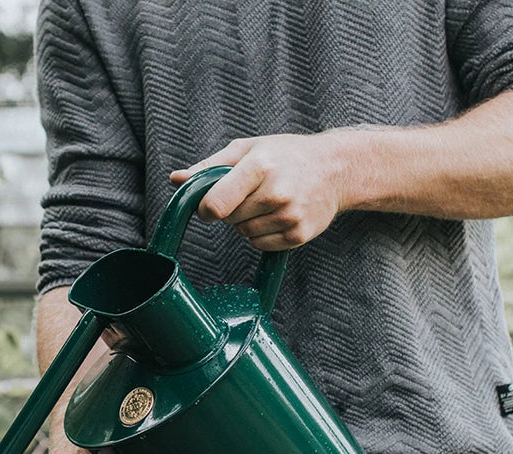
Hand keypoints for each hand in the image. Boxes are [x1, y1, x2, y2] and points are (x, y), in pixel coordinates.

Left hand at [171, 133, 350, 250]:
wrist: (336, 168)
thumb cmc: (286, 155)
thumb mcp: (247, 149)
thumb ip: (209, 166)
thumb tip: (176, 179)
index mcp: (260, 166)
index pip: (216, 204)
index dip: (205, 208)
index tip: (209, 205)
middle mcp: (276, 192)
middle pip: (229, 219)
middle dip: (231, 209)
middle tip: (250, 193)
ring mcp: (290, 216)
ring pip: (244, 234)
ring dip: (247, 222)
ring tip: (267, 201)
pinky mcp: (299, 234)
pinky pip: (261, 244)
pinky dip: (262, 234)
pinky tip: (277, 214)